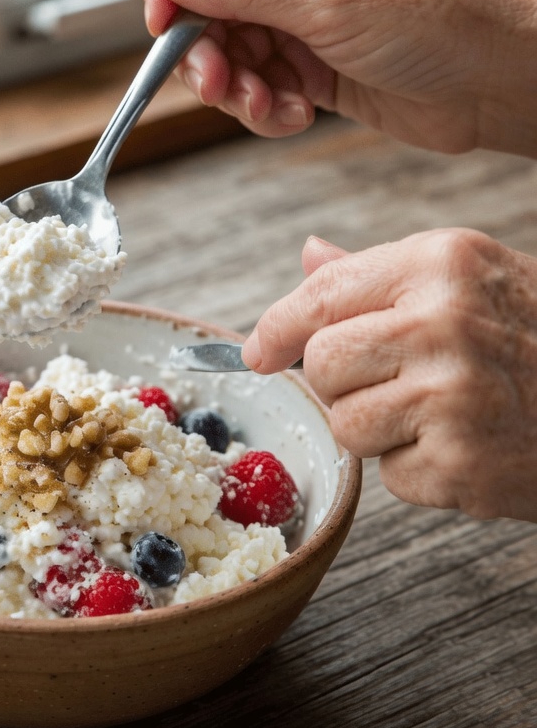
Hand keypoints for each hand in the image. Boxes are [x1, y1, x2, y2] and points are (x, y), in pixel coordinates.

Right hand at [142, 0, 536, 156]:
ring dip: (237, 89)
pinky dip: (265, 109)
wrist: (489, 83)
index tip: (164, 21)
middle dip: (204, 51)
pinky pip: (256, 87)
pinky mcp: (305, 67)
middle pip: (202, 3)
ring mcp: (294, 18)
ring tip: (271, 106)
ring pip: (225, 53)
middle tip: (221, 85)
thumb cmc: (429, 21)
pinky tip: (297, 117)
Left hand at [240, 230, 536, 521]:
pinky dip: (420, 471)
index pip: (321, 295)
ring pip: (345, 423)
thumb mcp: (471, 280)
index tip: (256, 351)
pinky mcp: (463, 462)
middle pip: (320, 363)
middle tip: (393, 383)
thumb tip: (309, 253)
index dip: (276, 327)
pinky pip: (390, 474)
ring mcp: (453, 394)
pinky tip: (469, 446)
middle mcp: (443, 320)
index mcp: (440, 262)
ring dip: (380, 431)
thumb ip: (382, 273)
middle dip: (341, 382)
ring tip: (441, 415)